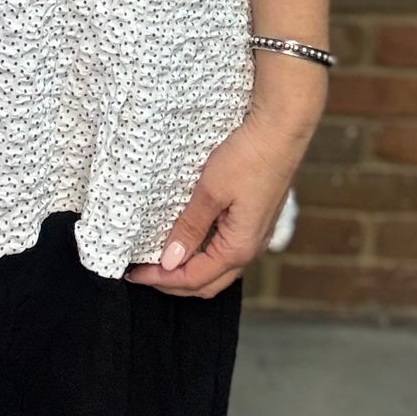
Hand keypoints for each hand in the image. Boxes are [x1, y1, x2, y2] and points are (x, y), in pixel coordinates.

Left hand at [123, 107, 310, 297]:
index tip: (135, 273)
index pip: (193, 279)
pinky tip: (187, 240)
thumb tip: (170, 261)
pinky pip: (225, 249)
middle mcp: (250, 249)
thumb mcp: (210, 191)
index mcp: (238, 248)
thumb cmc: (249, 158)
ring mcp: (254, 235)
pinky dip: (203, 254)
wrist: (281, 132)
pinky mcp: (254, 220)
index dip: (162, 280)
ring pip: (218, 269)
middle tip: (144, 272)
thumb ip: (190, 228)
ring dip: (189, 270)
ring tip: (161, 259)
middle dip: (174, 283)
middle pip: (207, 283)